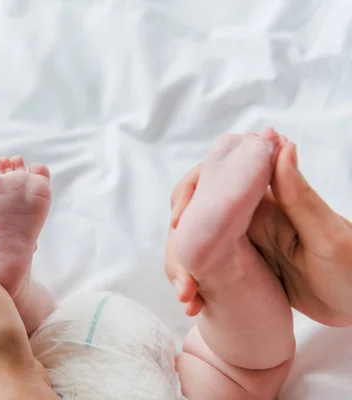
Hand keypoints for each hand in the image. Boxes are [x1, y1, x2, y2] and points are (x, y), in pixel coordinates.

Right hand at [168, 133, 351, 326]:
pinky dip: (196, 285)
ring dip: (183, 268)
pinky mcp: (241, 269)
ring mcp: (243, 245)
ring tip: (188, 299)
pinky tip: (195, 304)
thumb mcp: (329, 235)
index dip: (189, 193)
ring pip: (196, 245)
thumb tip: (280, 145)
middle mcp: (249, 218)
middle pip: (196, 215)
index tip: (178, 220)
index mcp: (267, 201)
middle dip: (179, 243)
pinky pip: (207, 270)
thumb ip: (301, 195)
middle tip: (182, 280)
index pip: (216, 179)